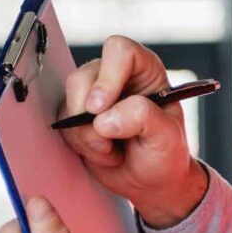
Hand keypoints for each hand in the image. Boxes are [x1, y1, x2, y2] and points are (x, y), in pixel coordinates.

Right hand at [60, 35, 207, 227]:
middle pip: (84, 76)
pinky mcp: (78, 118)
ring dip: (87, 134)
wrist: (153, 181)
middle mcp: (116, 78)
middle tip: (107, 140)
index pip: (119, 51)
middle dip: (89, 113)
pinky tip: (105, 154)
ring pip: (70, 101)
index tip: (102, 106)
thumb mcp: (167, 136)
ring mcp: (94, 97)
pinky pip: (64, 125)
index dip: (108, 76)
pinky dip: (81, 144)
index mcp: (144, 71)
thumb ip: (142, 118)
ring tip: (113, 151)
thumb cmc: (166, 153)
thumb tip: (104, 120)